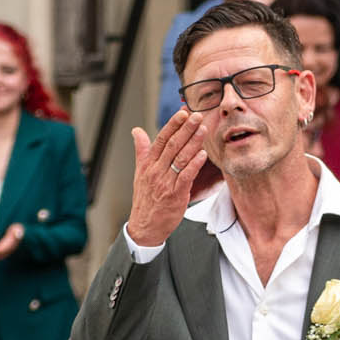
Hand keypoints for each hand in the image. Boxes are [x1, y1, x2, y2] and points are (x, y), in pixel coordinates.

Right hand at [126, 109, 205, 246]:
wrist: (144, 227)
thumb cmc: (145, 200)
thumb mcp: (140, 173)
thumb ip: (142, 150)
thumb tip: (137, 131)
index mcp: (148, 164)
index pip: (161, 139)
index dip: (173, 125)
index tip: (183, 112)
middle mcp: (156, 171)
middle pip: (172, 145)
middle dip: (186, 129)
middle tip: (197, 116)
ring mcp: (165, 183)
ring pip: (180, 158)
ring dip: (193, 143)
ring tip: (203, 130)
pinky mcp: (175, 195)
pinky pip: (186, 177)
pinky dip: (194, 164)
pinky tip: (202, 154)